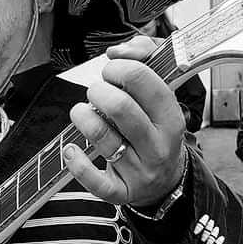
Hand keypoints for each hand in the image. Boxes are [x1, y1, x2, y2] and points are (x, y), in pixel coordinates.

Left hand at [65, 35, 186, 209]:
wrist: (165, 181)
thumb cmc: (155, 130)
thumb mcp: (161, 95)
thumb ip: (145, 59)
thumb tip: (116, 51)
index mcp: (171, 118)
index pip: (146, 82)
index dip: (120, 69)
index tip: (111, 71)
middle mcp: (158, 145)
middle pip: (121, 108)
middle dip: (99, 91)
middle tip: (96, 92)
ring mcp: (140, 171)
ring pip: (103, 137)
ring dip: (83, 117)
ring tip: (82, 113)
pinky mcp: (121, 192)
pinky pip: (93, 179)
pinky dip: (76, 161)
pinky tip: (71, 148)